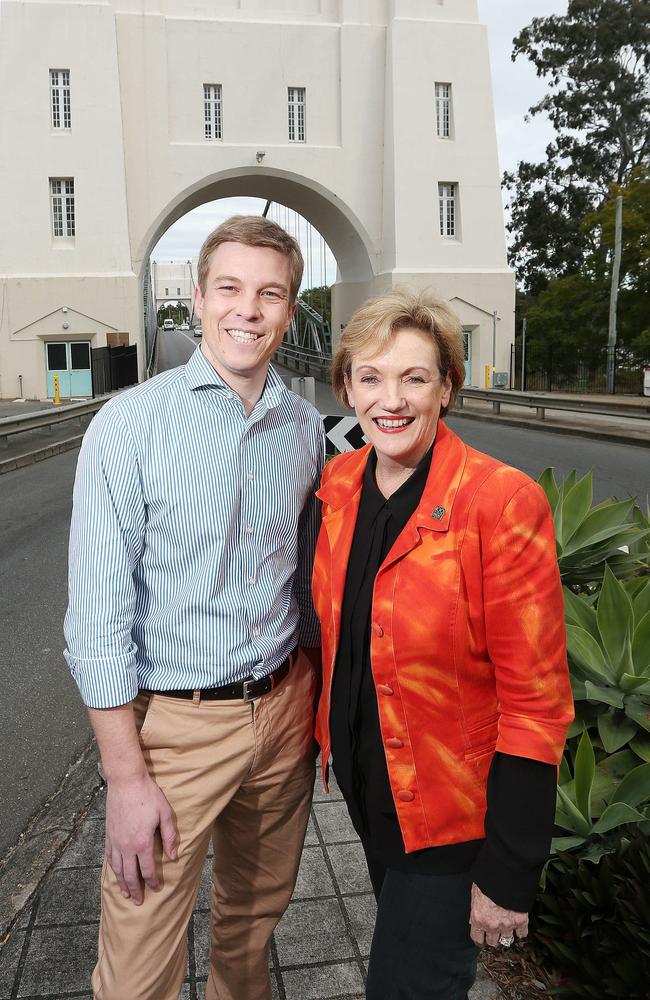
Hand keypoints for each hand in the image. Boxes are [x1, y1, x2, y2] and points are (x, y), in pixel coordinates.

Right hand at [105, 772, 176, 904]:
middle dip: (135, 889)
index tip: (156, 888)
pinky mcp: (108, 834)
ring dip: (122, 883)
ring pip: (117, 869)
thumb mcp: (165, 813)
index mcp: (142, 842)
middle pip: (130, 875)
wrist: (126, 781)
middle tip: (138, 901)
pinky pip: (109, 857)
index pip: (147, 870)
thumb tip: (173, 856)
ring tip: (125, 893)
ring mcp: (115, 841)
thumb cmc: (148, 795)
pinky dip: (112, 869)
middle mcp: (126, 846)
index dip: (152, 881)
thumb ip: (170, 836)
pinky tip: (115, 873)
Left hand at [469, 882, 528, 947]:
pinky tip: (519, 927)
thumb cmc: (487, 880)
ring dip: (506, 935)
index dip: (480, 939)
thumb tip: (475, 918)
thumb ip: (476, 909)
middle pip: (493, 942)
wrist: (504, 872)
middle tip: (495, 932)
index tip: (482, 939)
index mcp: (478, 919)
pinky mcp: (520, 921)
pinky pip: (522, 934)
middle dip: (493, 937)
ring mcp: (507, 925)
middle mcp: (492, 925)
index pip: (477, 938)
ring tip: (506, 929)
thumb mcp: (474, 893)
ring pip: (507, 940)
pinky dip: (521, 931)